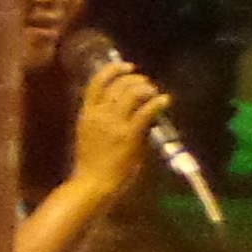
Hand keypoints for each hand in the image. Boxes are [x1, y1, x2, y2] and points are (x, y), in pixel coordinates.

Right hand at [71, 58, 169, 196]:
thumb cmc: (91, 164)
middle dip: (136, 79)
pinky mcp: (129, 135)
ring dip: (147, 89)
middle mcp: (100, 114)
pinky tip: (165, 101)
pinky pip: (146, 111)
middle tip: (147, 85)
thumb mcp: (89, 135)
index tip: (127, 67)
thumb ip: (102, 119)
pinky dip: (158, 102)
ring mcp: (114, 124)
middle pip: (119, 84)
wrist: (92, 184)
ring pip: (133, 93)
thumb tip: (123, 106)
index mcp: (87, 114)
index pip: (97, 82)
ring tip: (155, 93)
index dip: (114, 70)